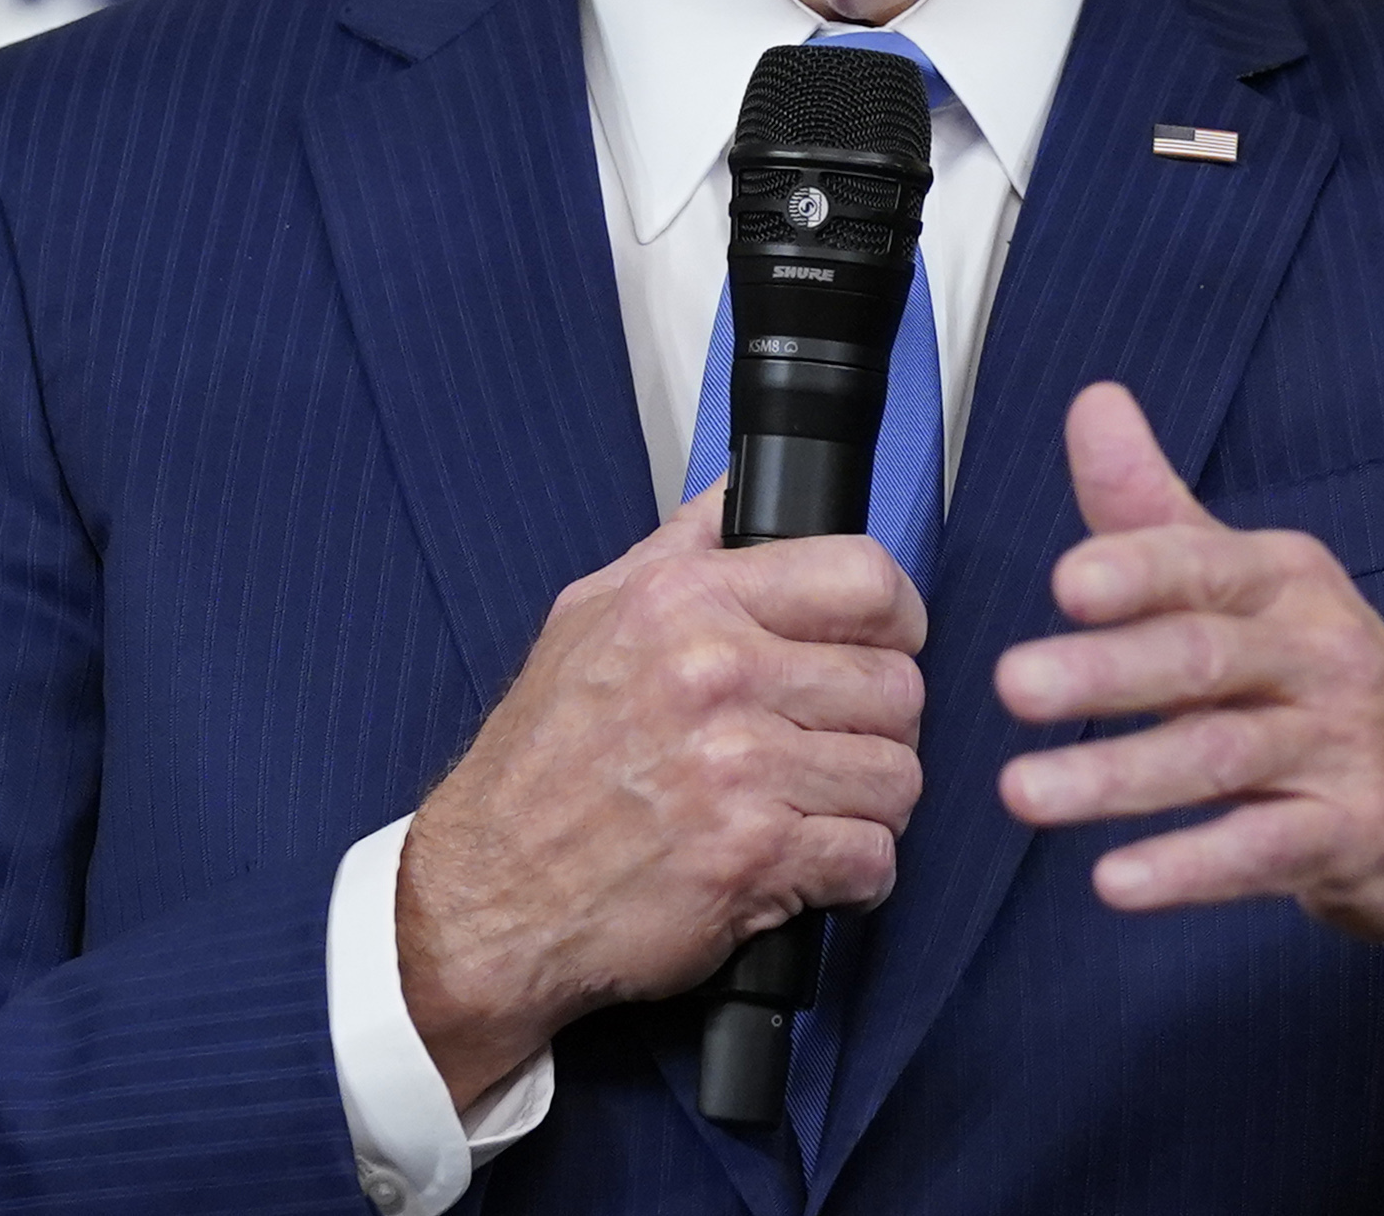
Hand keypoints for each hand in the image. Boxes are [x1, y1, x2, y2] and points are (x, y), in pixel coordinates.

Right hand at [396, 487, 928, 1107]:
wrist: (486, 892)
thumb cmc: (539, 763)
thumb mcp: (589, 615)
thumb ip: (682, 546)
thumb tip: (744, 489)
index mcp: (688, 601)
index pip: (866, 578)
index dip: (896, 619)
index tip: (883, 647)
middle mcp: (718, 674)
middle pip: (897, 686)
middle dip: (880, 727)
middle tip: (836, 748)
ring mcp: (738, 768)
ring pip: (896, 777)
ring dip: (869, 806)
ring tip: (818, 810)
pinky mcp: (751, 857)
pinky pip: (872, 859)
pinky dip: (854, 876)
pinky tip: (808, 869)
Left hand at [994, 384, 1383, 950]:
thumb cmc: (1318, 675)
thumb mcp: (1246, 585)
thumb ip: (1152, 509)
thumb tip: (1091, 400)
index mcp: (1284, 580)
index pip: (1204, 565)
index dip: (1138, 571)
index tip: (1065, 581)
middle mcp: (1319, 652)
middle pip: (1205, 658)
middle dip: (1107, 671)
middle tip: (1011, 684)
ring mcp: (1342, 746)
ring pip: (1221, 758)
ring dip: (1118, 778)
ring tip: (1021, 793)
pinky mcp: (1352, 833)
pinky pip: (1263, 851)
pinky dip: (1189, 867)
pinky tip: (1113, 883)